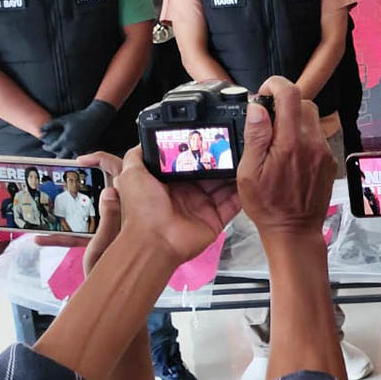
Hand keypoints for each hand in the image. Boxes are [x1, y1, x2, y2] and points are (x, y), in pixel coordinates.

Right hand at [35, 152, 123, 274]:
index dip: (104, 161)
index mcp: (130, 208)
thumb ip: (109, 218)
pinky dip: (60, 236)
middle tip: (63, 177)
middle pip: (103, 188)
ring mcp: (110, 228)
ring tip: (47, 204)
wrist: (116, 298)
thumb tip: (110, 190)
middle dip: (82, 182)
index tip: (83, 159)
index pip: (122, 174)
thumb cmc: (120, 273)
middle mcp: (122, 215)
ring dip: (66, 209)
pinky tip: (40, 238)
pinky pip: (78, 234)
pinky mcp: (99, 241)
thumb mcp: (108, 243)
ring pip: (87, 211)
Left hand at [40, 100, 116, 158]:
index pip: (52, 147)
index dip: (47, 147)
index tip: (45, 146)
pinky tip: (73, 154)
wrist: (97, 117)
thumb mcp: (63, 119)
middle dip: (55, 155)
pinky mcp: (88, 148)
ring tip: (61, 156)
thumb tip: (40, 130)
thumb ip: (51, 125)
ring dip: (65, 157)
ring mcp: (81, 148)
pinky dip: (75, 156)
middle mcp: (73, 146)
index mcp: (65, 139)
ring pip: (71, 158)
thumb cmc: (80, 117)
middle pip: (60, 156)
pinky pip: (80, 156)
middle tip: (52, 154)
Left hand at [113, 146, 240, 264]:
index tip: (211, 138)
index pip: (189, 163)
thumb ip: (137, 156)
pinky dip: (242, 194)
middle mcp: (187, 194)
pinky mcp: (214, 220)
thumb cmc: (142, 211)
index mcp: (170, 183)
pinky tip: (247, 179)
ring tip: (243, 157)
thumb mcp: (132, 175)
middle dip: (220, 160)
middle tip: (231, 145)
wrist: (153, 242)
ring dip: (233, 173)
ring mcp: (202, 207)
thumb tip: (145, 141)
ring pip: (224, 186)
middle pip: (210, 173)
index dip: (200, 151)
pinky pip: (233, 205)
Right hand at [238, 77, 336, 239]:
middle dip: (284, 104)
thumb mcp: (248, 173)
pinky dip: (304, 137)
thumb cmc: (268, 205)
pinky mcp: (329, 160)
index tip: (265, 92)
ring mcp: (323, 151)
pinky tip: (291, 155)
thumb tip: (258, 108)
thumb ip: (255, 136)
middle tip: (268, 120)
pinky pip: (317, 136)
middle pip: (303, 103)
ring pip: (312, 119)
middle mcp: (312, 142)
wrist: (294, 230)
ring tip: (279, 140)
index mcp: (290, 142)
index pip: (290, 94)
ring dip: (295, 120)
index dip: (276, 84)